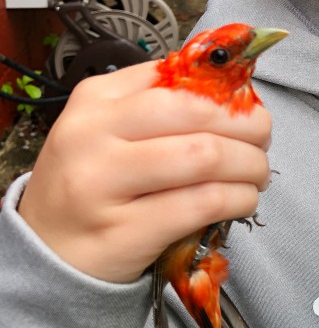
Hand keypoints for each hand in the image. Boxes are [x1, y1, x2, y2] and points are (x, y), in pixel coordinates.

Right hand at [18, 61, 271, 282]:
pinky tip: (243, 200)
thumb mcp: (111, 130)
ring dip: (250, 164)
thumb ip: (162, 105)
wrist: (47, 252)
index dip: (228, 89)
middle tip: (263, 139)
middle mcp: (93, 134)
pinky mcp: (123, 231)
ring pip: (206, 156)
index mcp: (97, 98)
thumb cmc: (95, 183)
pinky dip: (239, 198)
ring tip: (257, 173)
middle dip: (248, 124)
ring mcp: (103, 184)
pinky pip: (203, 203)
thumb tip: (234, 90)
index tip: (248, 104)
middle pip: (197, 111)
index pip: (179, 74)